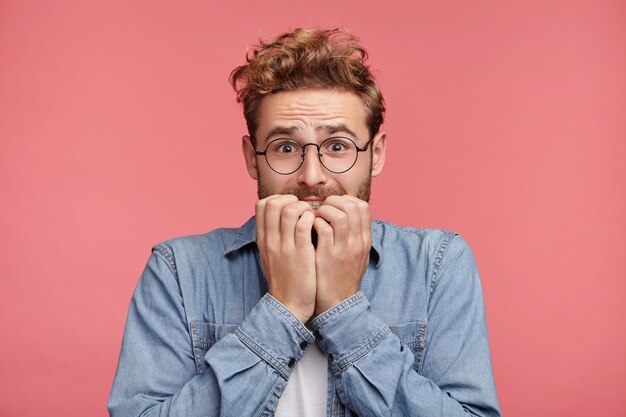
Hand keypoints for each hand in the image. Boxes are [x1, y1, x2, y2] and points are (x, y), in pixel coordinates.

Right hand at [256, 195, 316, 322]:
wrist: (288, 305)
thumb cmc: (284, 279)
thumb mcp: (270, 255)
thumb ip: (272, 236)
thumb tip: (280, 217)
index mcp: (263, 239)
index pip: (262, 205)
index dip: (278, 199)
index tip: (291, 207)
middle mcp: (271, 240)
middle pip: (273, 203)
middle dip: (290, 199)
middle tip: (303, 209)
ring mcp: (285, 246)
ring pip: (289, 211)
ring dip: (304, 208)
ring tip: (312, 217)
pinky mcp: (301, 254)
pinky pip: (304, 225)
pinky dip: (312, 220)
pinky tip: (318, 226)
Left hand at [313, 195, 371, 315]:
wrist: (338, 304)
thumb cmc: (342, 277)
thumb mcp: (357, 256)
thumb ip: (354, 236)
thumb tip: (346, 215)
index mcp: (364, 241)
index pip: (363, 207)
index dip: (346, 200)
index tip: (334, 204)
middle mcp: (357, 243)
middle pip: (353, 207)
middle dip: (335, 201)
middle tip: (322, 207)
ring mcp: (344, 250)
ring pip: (340, 215)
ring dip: (324, 210)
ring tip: (316, 216)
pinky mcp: (328, 257)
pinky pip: (324, 229)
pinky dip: (315, 222)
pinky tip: (309, 228)